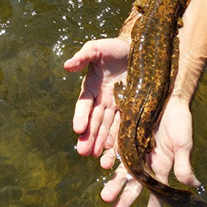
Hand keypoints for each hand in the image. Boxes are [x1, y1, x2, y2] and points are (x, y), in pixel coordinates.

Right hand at [63, 38, 128, 157]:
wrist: (139, 49)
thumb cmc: (114, 48)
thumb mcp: (97, 48)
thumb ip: (83, 56)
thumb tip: (67, 65)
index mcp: (92, 87)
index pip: (84, 105)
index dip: (80, 117)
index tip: (77, 129)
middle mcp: (103, 100)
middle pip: (95, 121)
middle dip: (89, 137)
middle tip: (83, 152)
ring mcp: (117, 106)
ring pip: (108, 127)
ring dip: (102, 142)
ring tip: (98, 159)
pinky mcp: (132, 109)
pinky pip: (124, 125)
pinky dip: (119, 138)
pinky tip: (115, 152)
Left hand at [100, 96, 199, 206]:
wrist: (168, 94)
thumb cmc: (180, 119)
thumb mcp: (184, 142)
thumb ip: (183, 163)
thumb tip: (190, 184)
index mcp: (162, 166)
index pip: (157, 193)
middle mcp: (146, 161)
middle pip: (135, 185)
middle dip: (125, 200)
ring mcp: (134, 148)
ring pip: (122, 171)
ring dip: (114, 183)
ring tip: (105, 195)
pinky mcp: (124, 134)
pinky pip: (114, 149)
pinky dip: (109, 158)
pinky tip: (103, 164)